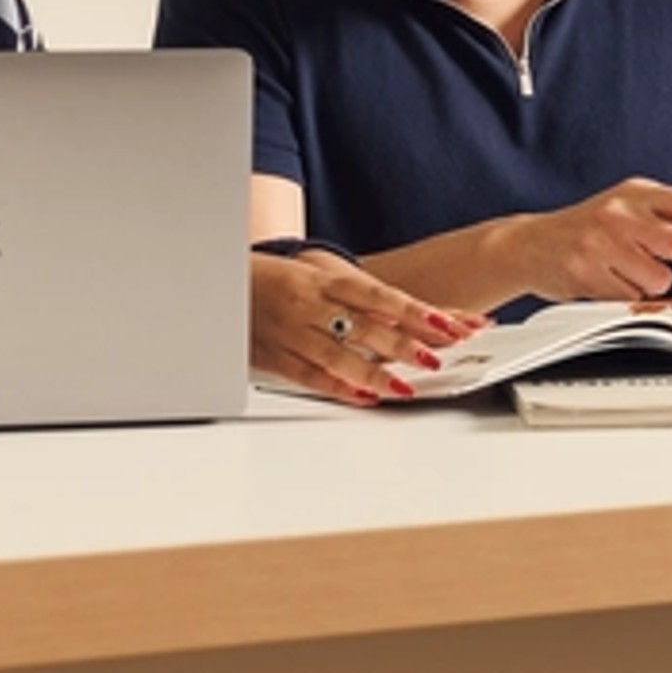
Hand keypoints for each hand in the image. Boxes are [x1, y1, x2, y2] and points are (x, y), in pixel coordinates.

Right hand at [249, 249, 479, 406]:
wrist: (223, 278)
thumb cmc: (282, 278)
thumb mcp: (322, 275)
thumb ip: (364, 299)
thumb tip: (413, 319)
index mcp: (325, 280)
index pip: (380, 296)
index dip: (415, 313)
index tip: (448, 326)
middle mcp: (310, 304)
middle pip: (363, 326)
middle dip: (402, 345)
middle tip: (434, 358)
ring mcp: (291, 332)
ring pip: (336, 355)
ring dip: (373, 373)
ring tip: (404, 387)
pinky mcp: (273, 356)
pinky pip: (307, 375)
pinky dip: (336, 388)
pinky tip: (363, 397)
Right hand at [517, 178, 671, 299]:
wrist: (528, 244)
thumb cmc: (587, 230)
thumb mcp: (626, 207)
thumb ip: (665, 218)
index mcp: (636, 192)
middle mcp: (619, 212)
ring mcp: (600, 242)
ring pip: (659, 277)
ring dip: (660, 288)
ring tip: (642, 280)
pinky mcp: (585, 271)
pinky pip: (630, 296)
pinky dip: (633, 299)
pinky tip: (615, 285)